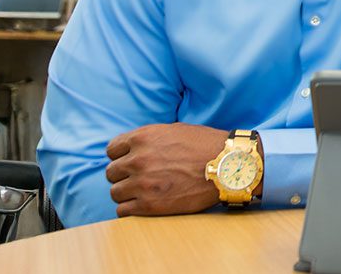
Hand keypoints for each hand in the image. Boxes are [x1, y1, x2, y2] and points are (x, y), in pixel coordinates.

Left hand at [105, 123, 227, 217]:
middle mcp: (138, 159)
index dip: (122, 156)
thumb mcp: (174, 130)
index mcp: (143, 138)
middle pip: (112, 173)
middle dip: (124, 175)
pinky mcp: (150, 205)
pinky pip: (123, 210)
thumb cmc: (206, 146)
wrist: (228, 166)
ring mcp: (142, 183)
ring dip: (127, 193)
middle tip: (140, 178)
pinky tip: (145, 204)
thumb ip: (149, 139)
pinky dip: (131, 208)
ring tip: (144, 192)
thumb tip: (133, 149)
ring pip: (115, 192)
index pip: (112, 150)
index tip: (131, 162)